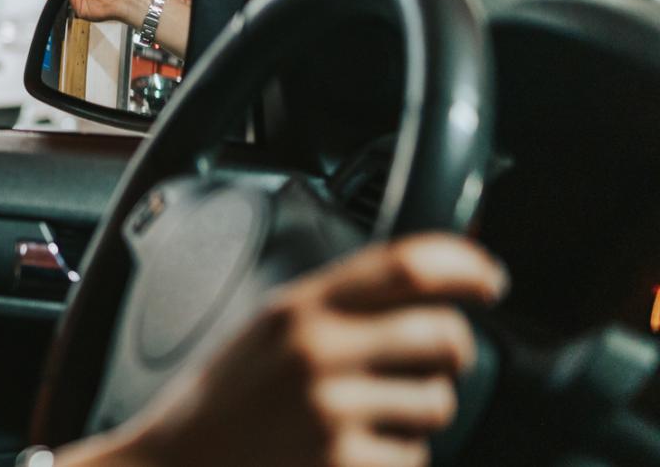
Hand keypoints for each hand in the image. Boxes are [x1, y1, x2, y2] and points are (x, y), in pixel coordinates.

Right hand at [111, 233, 505, 466]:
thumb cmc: (222, 403)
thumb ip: (335, 304)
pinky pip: (414, 457)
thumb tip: (427, 284)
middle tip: (431, 362)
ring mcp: (333, 412)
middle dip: (451, 354)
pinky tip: (344, 454)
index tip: (488, 281)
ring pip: (438, 403)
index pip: (407, 265)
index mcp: (299, 309)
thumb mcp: (266, 330)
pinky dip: (390, 459)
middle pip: (445, 336)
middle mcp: (317, 353)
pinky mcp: (344, 465)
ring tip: (364, 419)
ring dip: (417, 414)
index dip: (467, 267)